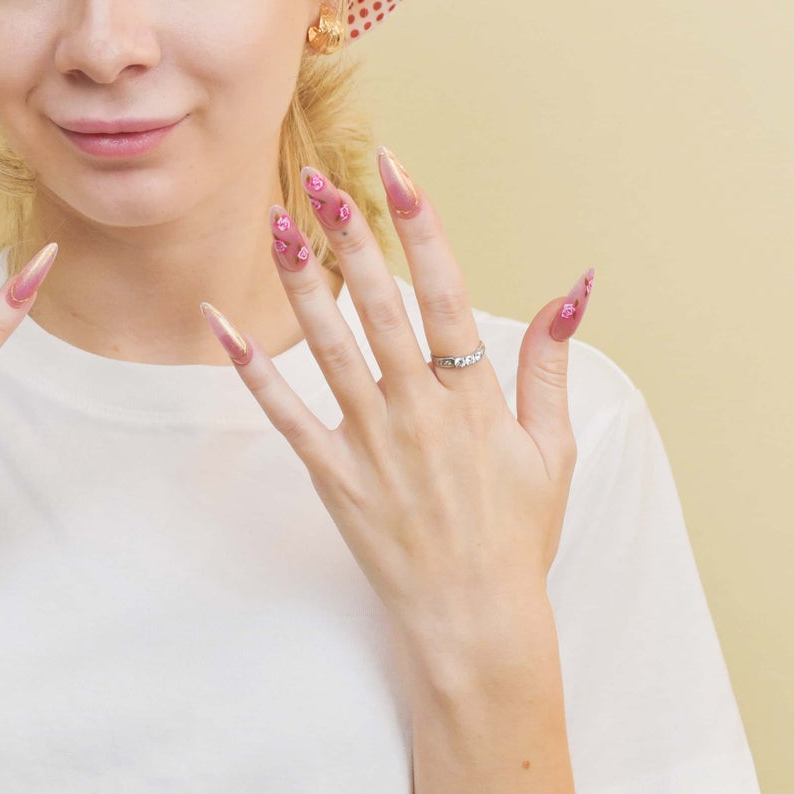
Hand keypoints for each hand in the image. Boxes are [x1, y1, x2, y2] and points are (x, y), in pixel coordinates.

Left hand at [200, 148, 594, 643]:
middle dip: (350, 237)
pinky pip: (285, 414)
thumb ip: (550, 366)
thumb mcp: (554, 449)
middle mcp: (420, 411)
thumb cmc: (516, 533)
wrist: (474, 621)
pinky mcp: (332, 474)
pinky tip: (222, 323)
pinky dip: (252, 370)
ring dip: (301, 283)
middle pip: (380, 307)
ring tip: (276, 224)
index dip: (419, 228)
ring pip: (329, 346)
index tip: (394, 172)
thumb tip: (570, 291)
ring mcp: (372, 441)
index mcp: (474, 399)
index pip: (446, 295)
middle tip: (319, 179)